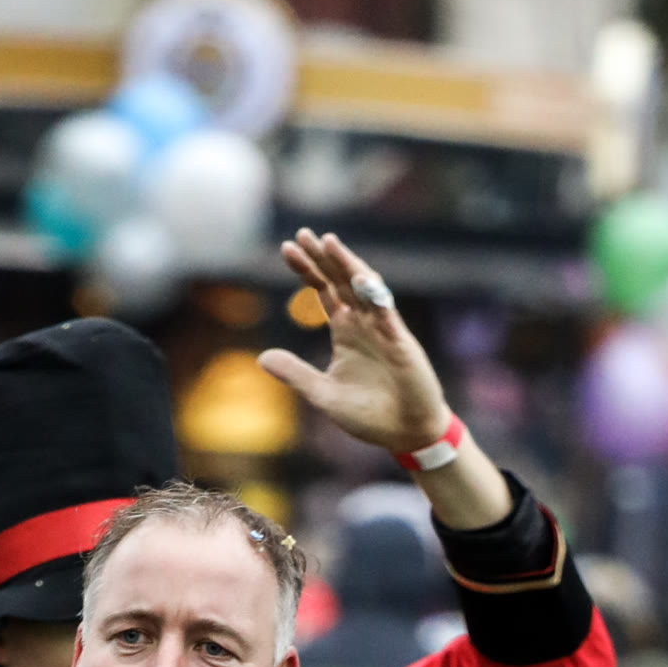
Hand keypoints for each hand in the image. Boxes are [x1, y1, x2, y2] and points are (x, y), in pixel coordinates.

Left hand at [260, 228, 513, 529]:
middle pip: (340, 281)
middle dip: (322, 257)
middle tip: (302, 233)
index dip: (306, 270)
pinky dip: (374, 294)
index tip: (286, 248)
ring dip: (346, 264)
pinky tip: (359, 276)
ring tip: (328, 241)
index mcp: (345, 331)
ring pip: (364, 287)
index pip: (323, 291)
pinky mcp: (400, 342)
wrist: (406, 433)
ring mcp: (383, 329)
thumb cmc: (369, 414)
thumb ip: (295, 374)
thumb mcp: (322, 394)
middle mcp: (364, 323)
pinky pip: (386, 313)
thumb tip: (261, 358)